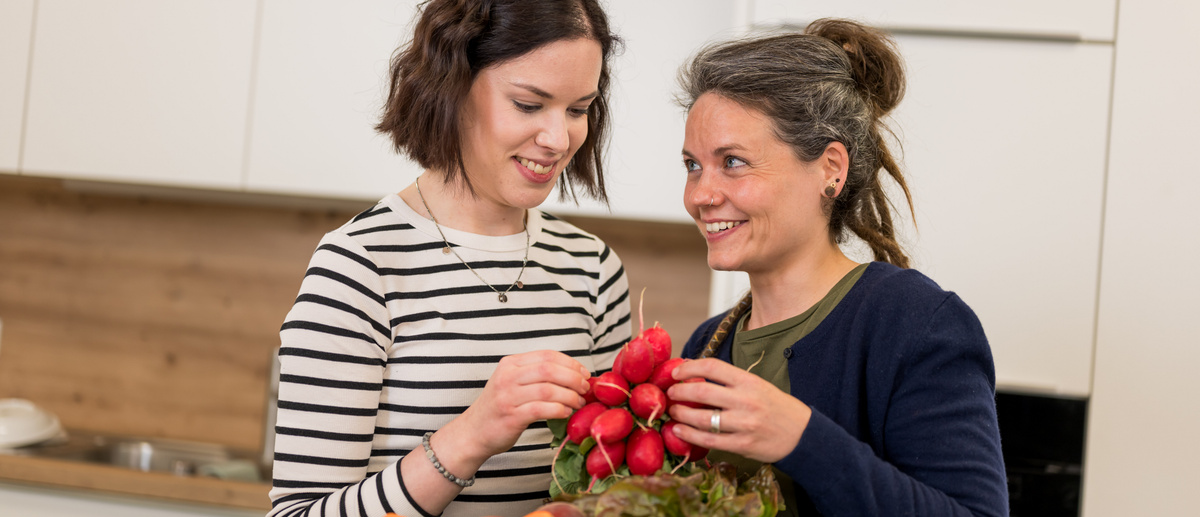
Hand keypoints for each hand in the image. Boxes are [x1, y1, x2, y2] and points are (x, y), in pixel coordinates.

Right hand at [452, 350, 590, 460]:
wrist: (472, 432)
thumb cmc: (499, 408)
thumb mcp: (512, 383)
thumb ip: (536, 375)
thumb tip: (574, 374)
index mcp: (510, 364)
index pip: (547, 355)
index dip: (570, 363)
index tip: (584, 373)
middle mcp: (507, 377)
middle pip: (550, 370)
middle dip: (573, 378)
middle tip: (585, 388)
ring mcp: (508, 396)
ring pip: (548, 389)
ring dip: (569, 396)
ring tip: (578, 402)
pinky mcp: (511, 416)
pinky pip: (541, 409)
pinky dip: (559, 410)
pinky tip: (566, 413)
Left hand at [665, 358, 811, 462]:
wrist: (802, 434)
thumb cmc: (776, 407)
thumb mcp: (757, 385)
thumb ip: (730, 382)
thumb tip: (695, 374)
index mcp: (749, 381)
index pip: (712, 367)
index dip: (689, 368)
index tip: (676, 373)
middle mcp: (746, 400)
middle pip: (702, 392)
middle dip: (679, 392)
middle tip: (670, 393)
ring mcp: (744, 424)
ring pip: (702, 419)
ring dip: (681, 414)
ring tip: (673, 411)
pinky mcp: (742, 445)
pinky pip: (709, 441)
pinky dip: (689, 436)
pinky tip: (679, 431)